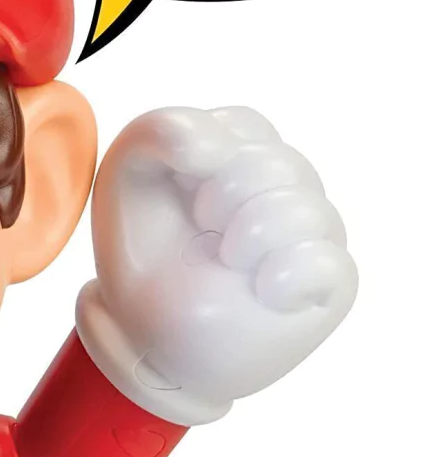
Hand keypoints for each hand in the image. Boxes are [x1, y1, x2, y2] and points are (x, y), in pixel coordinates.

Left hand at [77, 107, 356, 424]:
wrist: (141, 329)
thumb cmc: (142, 247)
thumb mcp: (128, 174)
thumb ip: (159, 130)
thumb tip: (216, 149)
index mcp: (246, 154)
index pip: (244, 128)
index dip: (200, 158)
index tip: (175, 188)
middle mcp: (289, 189)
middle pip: (277, 165)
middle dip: (223, 194)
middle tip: (200, 226)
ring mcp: (311, 237)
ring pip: (308, 211)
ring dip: (251, 231)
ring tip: (225, 257)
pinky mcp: (325, 288)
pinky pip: (329, 265)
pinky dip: (289, 272)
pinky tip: (262, 286)